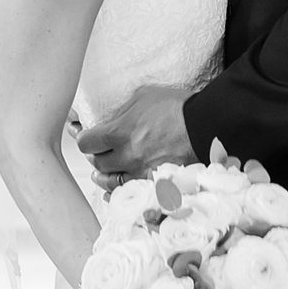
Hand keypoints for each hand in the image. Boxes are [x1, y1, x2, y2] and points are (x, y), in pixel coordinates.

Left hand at [78, 90, 195, 182]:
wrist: (206, 125)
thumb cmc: (177, 108)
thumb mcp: (144, 96)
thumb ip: (123, 110)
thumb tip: (111, 116)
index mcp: (120, 133)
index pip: (86, 143)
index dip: (82, 138)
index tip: (81, 134)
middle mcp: (127, 156)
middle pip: (97, 164)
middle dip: (94, 156)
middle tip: (96, 150)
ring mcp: (141, 172)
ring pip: (111, 182)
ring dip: (103, 176)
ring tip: (101, 172)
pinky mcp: (155, 183)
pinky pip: (131, 192)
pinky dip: (120, 191)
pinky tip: (116, 189)